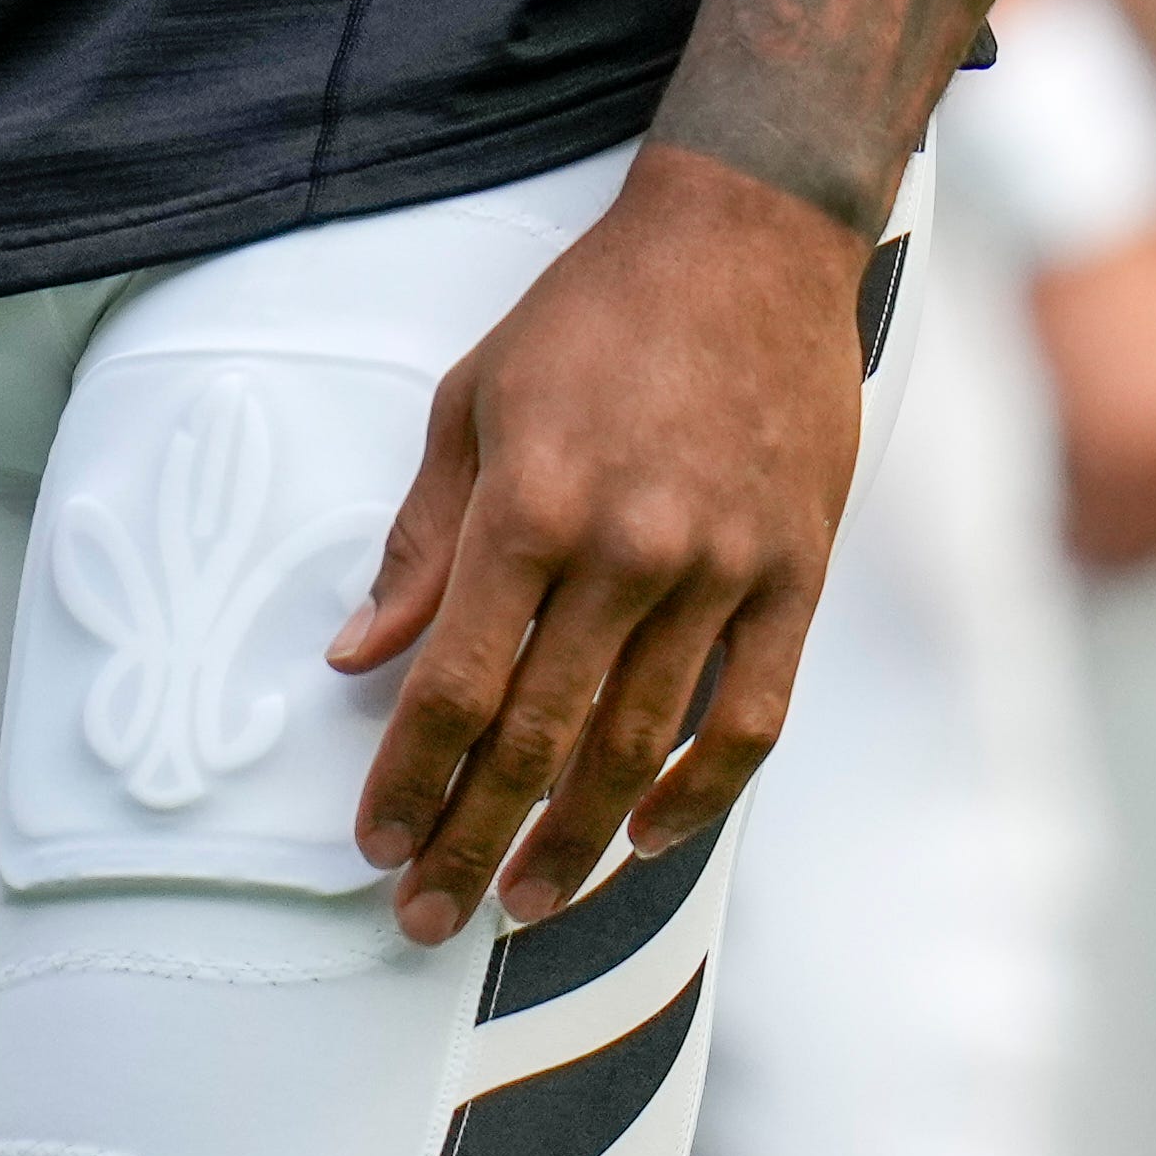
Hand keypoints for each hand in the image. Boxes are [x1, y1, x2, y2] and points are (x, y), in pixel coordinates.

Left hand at [328, 145, 869, 948]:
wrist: (748, 238)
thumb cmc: (595, 314)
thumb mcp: (471, 402)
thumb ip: (422, 542)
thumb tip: (361, 656)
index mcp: (531, 505)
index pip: (457, 684)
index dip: (411, 777)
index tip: (377, 843)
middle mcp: (627, 551)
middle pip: (539, 738)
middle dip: (472, 838)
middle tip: (428, 917)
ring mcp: (721, 569)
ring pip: (638, 746)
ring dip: (575, 839)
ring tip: (523, 900)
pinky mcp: (794, 573)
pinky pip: (749, 716)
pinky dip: (698, 792)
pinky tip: (649, 838)